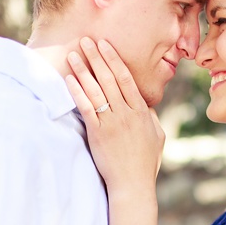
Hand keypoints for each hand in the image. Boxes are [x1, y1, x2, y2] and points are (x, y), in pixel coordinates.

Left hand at [65, 37, 164, 194]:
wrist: (133, 184)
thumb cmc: (145, 162)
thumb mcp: (156, 135)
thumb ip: (149, 116)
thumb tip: (145, 104)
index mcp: (141, 111)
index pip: (126, 78)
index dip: (114, 59)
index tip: (105, 44)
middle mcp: (127, 113)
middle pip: (109, 78)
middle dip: (97, 57)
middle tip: (86, 40)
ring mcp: (112, 122)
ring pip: (96, 89)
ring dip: (83, 70)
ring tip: (73, 54)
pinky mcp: (98, 134)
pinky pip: (86, 107)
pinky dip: (77, 92)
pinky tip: (69, 79)